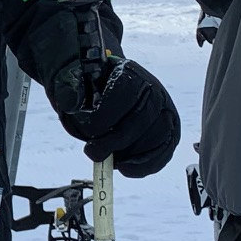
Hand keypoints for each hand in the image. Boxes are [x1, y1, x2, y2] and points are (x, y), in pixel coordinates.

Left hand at [51, 57, 180, 176]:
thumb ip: (71, 92)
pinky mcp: (170, 129)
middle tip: (93, 152)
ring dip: (131, 155)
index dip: (106, 117)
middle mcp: (153, 88)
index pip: (124, 93)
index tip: (89, 132)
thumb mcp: (78, 84)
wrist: (108, 91)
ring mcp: (165, 109)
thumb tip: (70, 103)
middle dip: (116, 142)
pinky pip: (165, 150)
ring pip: (158, 136)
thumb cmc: (93, 90)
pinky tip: (126, 169)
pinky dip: (147, 165)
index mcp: (129, 72)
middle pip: (142, 118)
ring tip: (109, 160)